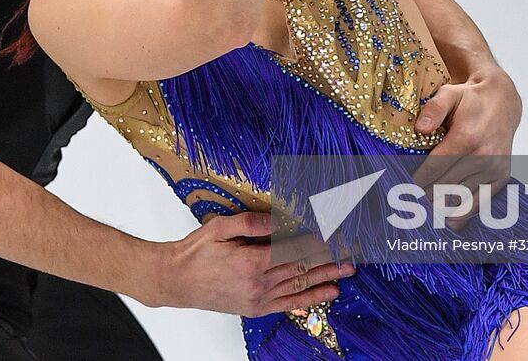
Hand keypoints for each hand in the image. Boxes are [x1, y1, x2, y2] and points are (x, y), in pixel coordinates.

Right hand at [146, 211, 354, 315]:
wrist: (176, 281)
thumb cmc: (195, 253)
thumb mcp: (220, 227)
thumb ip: (252, 222)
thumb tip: (279, 218)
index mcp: (253, 261)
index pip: (295, 250)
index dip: (317, 242)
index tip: (334, 233)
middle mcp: (260, 283)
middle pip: (303, 270)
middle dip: (329, 261)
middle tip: (351, 255)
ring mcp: (259, 299)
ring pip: (300, 287)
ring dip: (326, 279)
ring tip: (346, 273)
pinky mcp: (256, 308)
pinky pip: (289, 304)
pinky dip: (309, 300)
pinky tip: (326, 294)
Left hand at [409, 73, 521, 229]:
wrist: (503, 101)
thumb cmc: (471, 99)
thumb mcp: (449, 94)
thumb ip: (433, 109)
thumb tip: (419, 128)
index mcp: (466, 139)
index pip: (434, 169)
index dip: (416, 183)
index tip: (400, 193)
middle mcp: (483, 157)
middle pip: (446, 187)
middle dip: (424, 198)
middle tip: (406, 207)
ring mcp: (494, 170)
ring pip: (462, 198)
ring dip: (442, 208)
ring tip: (422, 217)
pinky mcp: (501, 177)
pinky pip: (481, 202)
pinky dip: (464, 214)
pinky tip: (448, 221)